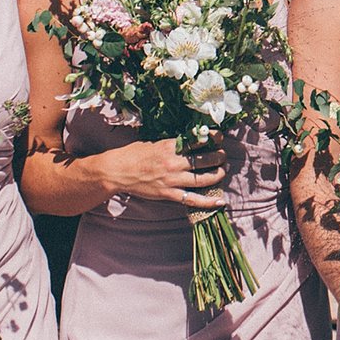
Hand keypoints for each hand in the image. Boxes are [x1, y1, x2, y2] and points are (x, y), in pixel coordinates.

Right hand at [96, 139, 227, 209]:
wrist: (116, 171)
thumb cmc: (133, 154)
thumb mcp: (153, 143)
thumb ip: (171, 144)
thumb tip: (187, 141)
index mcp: (169, 146)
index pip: (197, 140)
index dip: (212, 138)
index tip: (219, 137)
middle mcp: (173, 162)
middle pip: (204, 159)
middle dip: (218, 157)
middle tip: (222, 156)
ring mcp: (172, 179)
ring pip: (203, 179)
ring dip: (217, 175)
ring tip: (222, 171)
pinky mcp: (168, 194)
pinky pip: (192, 199)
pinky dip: (208, 202)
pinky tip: (220, 202)